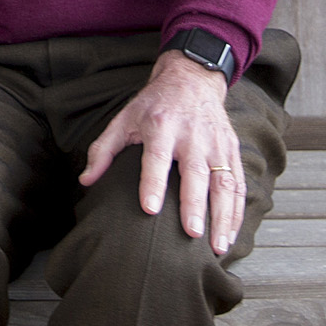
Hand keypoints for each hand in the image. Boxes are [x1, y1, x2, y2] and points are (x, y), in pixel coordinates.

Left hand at [79, 51, 246, 254]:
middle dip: (195, 204)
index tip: (150, 209)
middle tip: (192, 234)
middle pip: (195, 173)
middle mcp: (192, 135)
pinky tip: (230, 235)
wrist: (193, 78)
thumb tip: (86, 181)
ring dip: (223, 215)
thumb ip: (104, 150)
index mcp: (161, 125)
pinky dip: (237, 211)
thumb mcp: (125, 118)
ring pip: (224, 182)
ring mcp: (216, 143)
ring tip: (217, 247)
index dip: (153, 183)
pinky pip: (239, 184)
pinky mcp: (232, 150)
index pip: (157, 157)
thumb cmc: (154, 104)